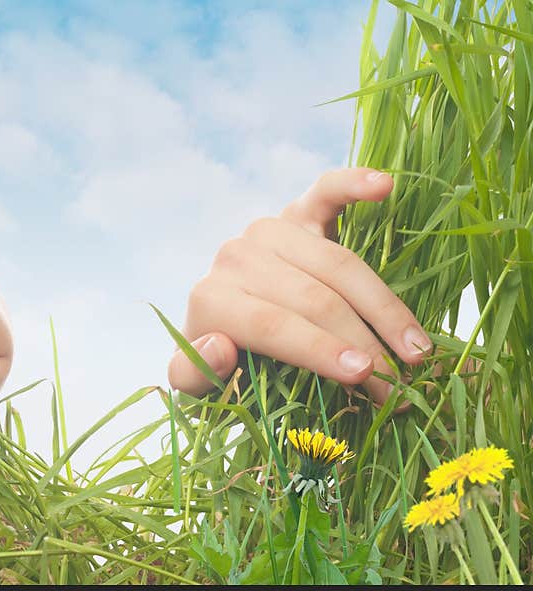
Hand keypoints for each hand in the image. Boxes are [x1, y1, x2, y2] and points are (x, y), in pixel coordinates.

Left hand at [167, 167, 430, 404]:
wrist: (224, 326)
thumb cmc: (220, 366)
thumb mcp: (197, 385)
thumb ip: (194, 376)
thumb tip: (220, 345)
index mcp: (210, 299)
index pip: (272, 324)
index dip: (320, 349)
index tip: (365, 376)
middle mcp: (236, 258)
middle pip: (312, 298)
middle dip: (362, 343)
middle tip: (400, 381)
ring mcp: (268, 231)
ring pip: (336, 263)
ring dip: (383, 305)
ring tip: (417, 347)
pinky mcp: (296, 212)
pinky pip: (327, 191)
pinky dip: (355, 185)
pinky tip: (386, 186)